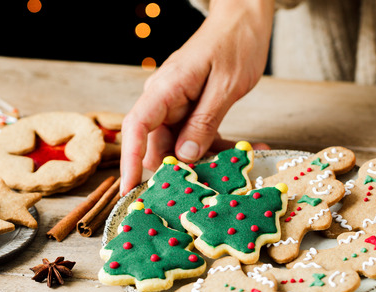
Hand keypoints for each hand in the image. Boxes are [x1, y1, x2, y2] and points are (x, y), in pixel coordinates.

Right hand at [120, 0, 274, 194]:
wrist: (245, 18)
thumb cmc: (235, 42)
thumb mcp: (225, 85)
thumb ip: (204, 121)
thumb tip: (185, 155)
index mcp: (165, 89)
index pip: (136, 128)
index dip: (130, 161)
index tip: (130, 189)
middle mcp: (165, 99)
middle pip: (159, 145)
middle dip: (181, 170)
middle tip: (207, 190)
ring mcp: (179, 106)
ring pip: (182, 146)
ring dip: (208, 160)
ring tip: (238, 169)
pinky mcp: (194, 110)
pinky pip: (199, 137)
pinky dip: (219, 147)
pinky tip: (245, 152)